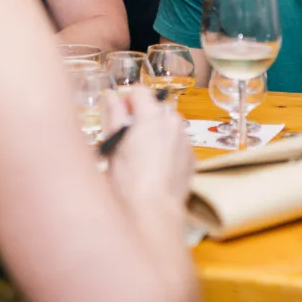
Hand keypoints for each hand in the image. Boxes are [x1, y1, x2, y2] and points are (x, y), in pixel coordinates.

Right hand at [102, 87, 194, 206]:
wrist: (152, 210)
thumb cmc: (128, 180)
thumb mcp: (113, 144)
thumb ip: (114, 115)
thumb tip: (110, 97)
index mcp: (152, 115)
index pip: (139, 91)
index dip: (126, 99)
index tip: (118, 110)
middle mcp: (173, 123)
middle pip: (157, 107)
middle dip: (143, 115)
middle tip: (127, 134)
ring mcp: (185, 141)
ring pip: (169, 125)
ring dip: (157, 131)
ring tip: (141, 152)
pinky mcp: (191, 159)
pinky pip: (178, 144)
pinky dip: (167, 148)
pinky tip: (154, 166)